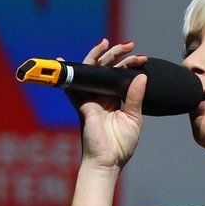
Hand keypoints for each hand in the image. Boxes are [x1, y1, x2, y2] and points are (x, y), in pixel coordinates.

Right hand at [63, 39, 147, 171]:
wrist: (108, 161)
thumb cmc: (121, 145)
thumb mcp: (133, 118)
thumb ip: (135, 97)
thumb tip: (142, 76)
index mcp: (115, 99)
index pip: (120, 75)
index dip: (129, 64)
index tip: (141, 58)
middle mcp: (102, 96)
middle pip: (106, 69)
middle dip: (116, 54)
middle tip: (129, 45)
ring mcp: (90, 99)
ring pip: (91, 72)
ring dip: (98, 56)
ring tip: (107, 44)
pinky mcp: (82, 104)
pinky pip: (73, 85)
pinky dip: (67, 72)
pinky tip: (62, 60)